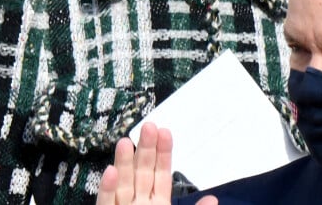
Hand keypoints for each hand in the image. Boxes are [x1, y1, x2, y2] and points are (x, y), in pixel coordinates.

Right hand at [96, 122, 217, 204]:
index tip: (165, 131)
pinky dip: (107, 190)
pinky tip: (110, 172)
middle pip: (140, 174)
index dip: (163, 154)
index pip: (160, 176)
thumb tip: (214, 198)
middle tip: (148, 125)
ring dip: (123, 165)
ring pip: (121, 186)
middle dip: (145, 151)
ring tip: (127, 141)